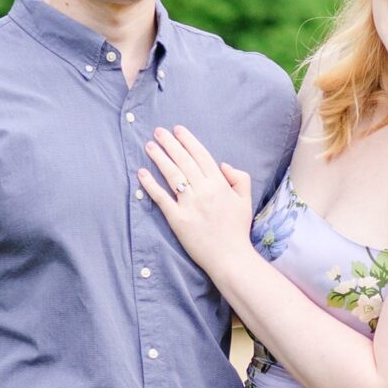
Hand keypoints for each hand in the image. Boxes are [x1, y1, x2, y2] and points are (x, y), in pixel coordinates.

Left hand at [137, 125, 253, 283]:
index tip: (178, 130)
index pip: (201, 156)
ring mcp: (190, 205)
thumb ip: (239, 178)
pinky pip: (162, 198)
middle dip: (170, 144)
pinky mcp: (178, 219)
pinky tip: (142, 173)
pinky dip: (150, 185)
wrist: (230, 257)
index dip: (188, 141)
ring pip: (172, 175)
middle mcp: (204, 191)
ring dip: (159, 158)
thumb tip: (223, 164)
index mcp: (220, 184)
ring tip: (149, 146)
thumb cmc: (237, 229)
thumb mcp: (246, 200)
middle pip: (183, 161)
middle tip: (158, 131)